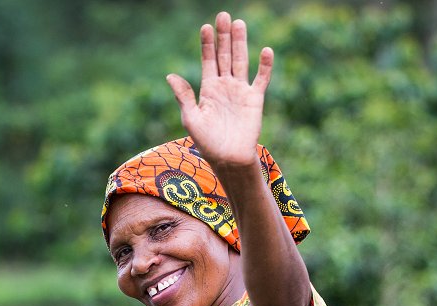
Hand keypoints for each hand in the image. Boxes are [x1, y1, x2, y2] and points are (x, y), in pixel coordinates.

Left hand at [166, 12, 272, 169]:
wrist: (228, 158)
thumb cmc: (207, 142)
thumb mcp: (191, 119)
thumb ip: (183, 96)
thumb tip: (170, 75)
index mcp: (208, 88)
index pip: (208, 60)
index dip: (207, 44)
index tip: (206, 27)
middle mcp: (224, 86)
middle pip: (224, 55)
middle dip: (223, 36)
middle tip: (223, 15)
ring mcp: (240, 91)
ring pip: (240, 61)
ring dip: (240, 43)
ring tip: (239, 24)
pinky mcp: (255, 99)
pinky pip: (261, 79)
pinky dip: (265, 66)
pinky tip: (266, 51)